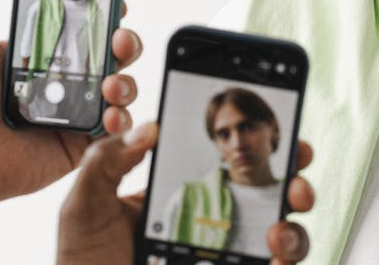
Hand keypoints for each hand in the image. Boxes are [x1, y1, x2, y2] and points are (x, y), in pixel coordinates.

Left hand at [0, 0, 142, 210]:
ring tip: (109, 85)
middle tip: (118, 40)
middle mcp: (64, 76)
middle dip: (126, 40)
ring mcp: (76, 108)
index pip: (83, 22)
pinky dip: (121, 118)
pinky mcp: (82, 139)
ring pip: (122, 85)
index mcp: (41, 49)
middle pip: (112, 50)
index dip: (104, 9)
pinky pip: (115, 125)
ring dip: (126, 79)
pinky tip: (107, 114)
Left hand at [57, 125, 314, 264]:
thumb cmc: (82, 264)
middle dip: (296, 186)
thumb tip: (148, 127)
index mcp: (185, 199)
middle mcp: (213, 229)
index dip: (266, 153)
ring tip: (279, 231)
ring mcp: (225, 259)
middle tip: (295, 184)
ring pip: (282, 241)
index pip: (234, 170)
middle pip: (272, 202)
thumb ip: (106, 160)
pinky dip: (283, 263)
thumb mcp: (84, 205)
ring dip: (294, 231)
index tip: (284, 138)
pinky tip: (274, 258)